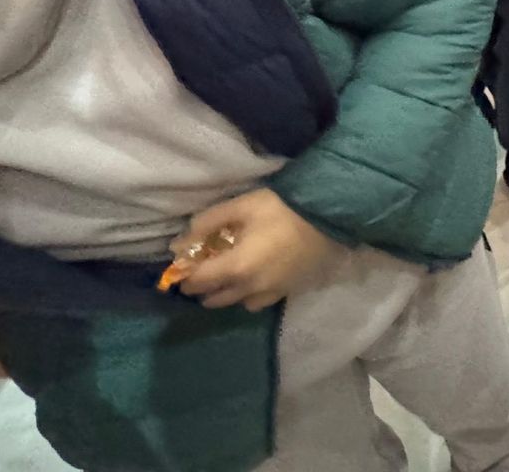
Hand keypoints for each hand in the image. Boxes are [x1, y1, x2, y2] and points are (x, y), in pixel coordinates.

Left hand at [171, 189, 339, 311]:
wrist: (328, 217)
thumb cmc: (282, 208)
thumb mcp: (242, 206)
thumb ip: (208, 222)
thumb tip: (180, 242)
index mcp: (234, 267)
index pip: (196, 281)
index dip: (184, 274)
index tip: (182, 262)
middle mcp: (248, 288)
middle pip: (212, 298)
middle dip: (202, 286)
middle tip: (203, 266)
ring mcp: (269, 293)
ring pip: (234, 303)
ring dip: (224, 293)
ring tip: (227, 274)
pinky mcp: (286, 292)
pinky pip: (257, 302)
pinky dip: (247, 295)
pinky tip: (253, 279)